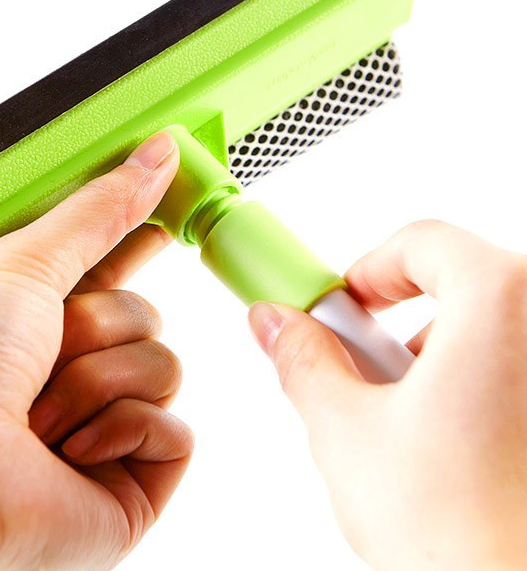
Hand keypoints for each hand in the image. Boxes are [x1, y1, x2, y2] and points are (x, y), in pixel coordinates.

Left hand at [0, 131, 191, 570]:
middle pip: (143, 315)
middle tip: (46, 349)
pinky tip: (75, 452)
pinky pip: (173, 431)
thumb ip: (102, 208)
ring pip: (162, 368)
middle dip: (98, 326)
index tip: (166, 217)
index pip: (113, 270)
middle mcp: (74, 370)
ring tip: (43, 413)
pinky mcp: (130, 481)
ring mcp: (104, 426)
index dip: (140, 244)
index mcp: (44, 316)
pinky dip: (125, 431)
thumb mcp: (27, 258)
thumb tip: (160, 153)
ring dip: (100, 381)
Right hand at [249, 220, 526, 569]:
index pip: (424, 241)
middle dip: (400, 328)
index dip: (367, 271)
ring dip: (440, 363)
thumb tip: (275, 324)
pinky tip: (456, 451)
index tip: (340, 308)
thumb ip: (303, 360)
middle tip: (367, 376)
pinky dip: (482, 391)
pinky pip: (516, 372)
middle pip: (461, 285)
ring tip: (409, 427)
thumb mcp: (347, 431)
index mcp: (505, 304)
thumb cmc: (464, 538)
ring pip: (494, 333)